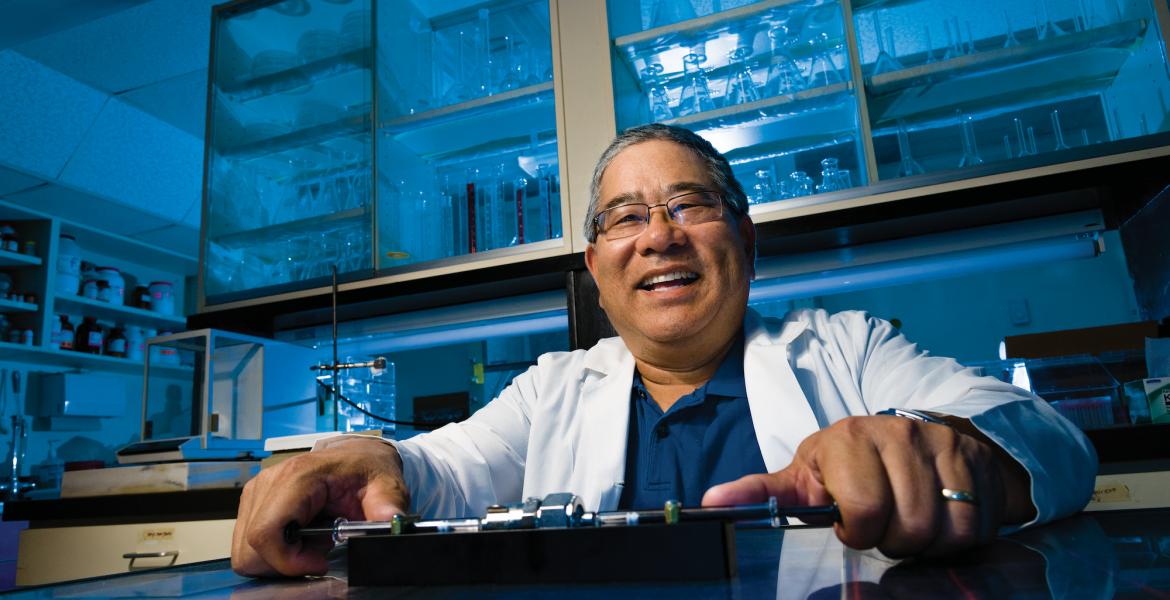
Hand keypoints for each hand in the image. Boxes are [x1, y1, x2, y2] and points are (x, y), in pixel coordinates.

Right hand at [231, 437, 409, 576]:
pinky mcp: (254, 501)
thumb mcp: (386, 485)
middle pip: (250, 548)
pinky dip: (275, 549)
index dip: (288, 560)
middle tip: (318, 549)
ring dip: (279, 556)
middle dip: (283, 561)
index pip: (265, 534)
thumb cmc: (366, 468)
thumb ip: (387, 504)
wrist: (358, 455)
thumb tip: (391, 521)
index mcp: (297, 476)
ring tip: (311, 539)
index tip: (320, 561)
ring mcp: (258, 491)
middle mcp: (269, 482)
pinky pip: (249, 543)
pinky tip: (301, 536)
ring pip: (246, 550)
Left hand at [702, 415, 1032, 557]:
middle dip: (895, 538)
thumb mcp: (806, 475)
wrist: (915, 438)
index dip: (860, 530)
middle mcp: (895, 434)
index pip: (863, 509)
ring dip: (928, 540)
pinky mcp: (973, 458)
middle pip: (908, 526)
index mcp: (846, 440)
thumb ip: (764, 492)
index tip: (854, 521)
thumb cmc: (851, 467)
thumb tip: (710, 500)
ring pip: (945, 528)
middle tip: (886, 523)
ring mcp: (939, 443)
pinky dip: (960, 534)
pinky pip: (976, 522)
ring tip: (910, 520)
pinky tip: (941, 516)